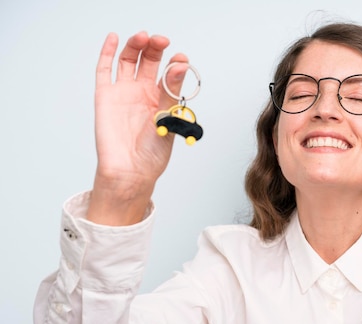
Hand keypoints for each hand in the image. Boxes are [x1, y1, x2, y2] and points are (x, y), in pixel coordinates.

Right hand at [87, 32, 187, 224]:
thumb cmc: (152, 154)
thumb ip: (171, 93)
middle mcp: (143, 92)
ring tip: (144, 37)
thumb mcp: (168, 119)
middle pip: (149, 60)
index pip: (169, 73)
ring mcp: (124, 92)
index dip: (175, 63)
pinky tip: (114, 37)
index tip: (181, 58)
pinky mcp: (105, 95)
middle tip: (162, 41)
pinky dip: (108, 52)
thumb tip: (181, 65)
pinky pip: (105, 69)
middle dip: (156, 48)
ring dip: (136, 45)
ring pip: (129, 60)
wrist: (131, 172)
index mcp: (162, 99)